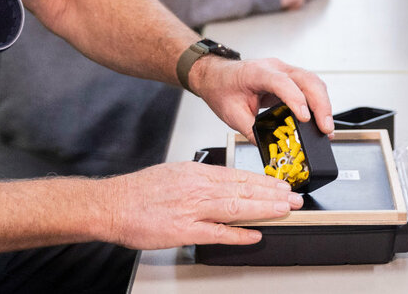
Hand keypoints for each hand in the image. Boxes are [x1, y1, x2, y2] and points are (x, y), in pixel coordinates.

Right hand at [99, 161, 302, 249]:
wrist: (113, 204)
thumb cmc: (140, 191)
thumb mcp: (175, 172)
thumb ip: (200, 178)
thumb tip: (222, 182)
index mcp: (197, 173)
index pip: (238, 175)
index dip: (264, 181)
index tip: (281, 184)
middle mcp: (198, 188)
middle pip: (243, 190)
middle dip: (272, 194)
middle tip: (294, 197)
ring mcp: (192, 209)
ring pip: (236, 207)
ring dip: (264, 209)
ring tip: (284, 211)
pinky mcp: (184, 230)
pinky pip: (217, 233)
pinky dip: (238, 235)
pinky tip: (255, 235)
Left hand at [187, 56, 333, 144]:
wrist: (217, 75)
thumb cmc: (222, 88)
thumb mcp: (232, 114)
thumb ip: (251, 131)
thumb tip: (269, 148)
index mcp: (257, 72)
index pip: (282, 82)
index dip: (296, 99)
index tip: (305, 118)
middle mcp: (275, 67)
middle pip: (307, 80)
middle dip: (320, 104)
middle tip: (325, 128)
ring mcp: (285, 71)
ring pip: (313, 81)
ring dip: (323, 104)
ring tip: (326, 128)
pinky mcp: (290, 78)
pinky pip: (310, 87)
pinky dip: (319, 103)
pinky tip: (321, 119)